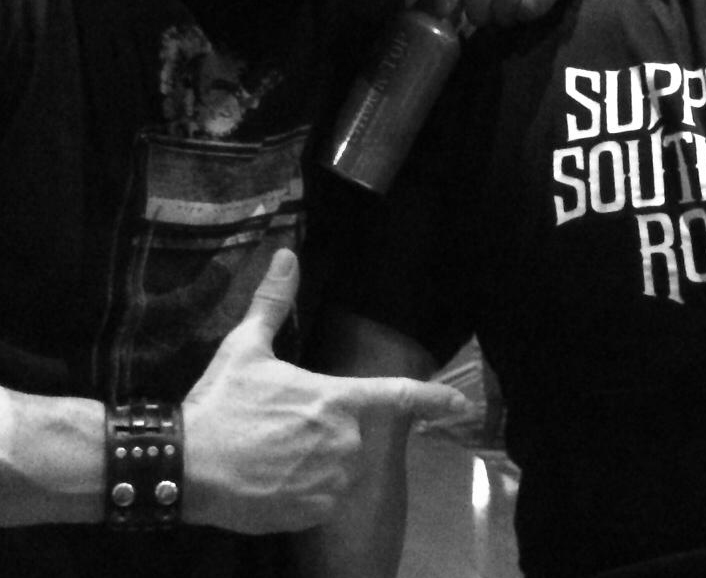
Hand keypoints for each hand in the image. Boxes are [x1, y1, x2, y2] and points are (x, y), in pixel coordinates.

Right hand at [182, 249, 469, 534]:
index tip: (460, 404)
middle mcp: (344, 443)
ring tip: (275, 452)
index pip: (398, 398)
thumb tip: (287, 254)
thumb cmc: (219, 404)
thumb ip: (272, 302)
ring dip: (322, 460)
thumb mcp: (244, 347)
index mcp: (336, 400)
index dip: (434, 400)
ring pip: (343, 468)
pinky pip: (324, 499)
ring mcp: (329, 482)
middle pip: (360, 434)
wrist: (182, 466)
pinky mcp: (311, 513)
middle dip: (334, 428)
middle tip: (286, 425)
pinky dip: (308, 490)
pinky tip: (273, 478)